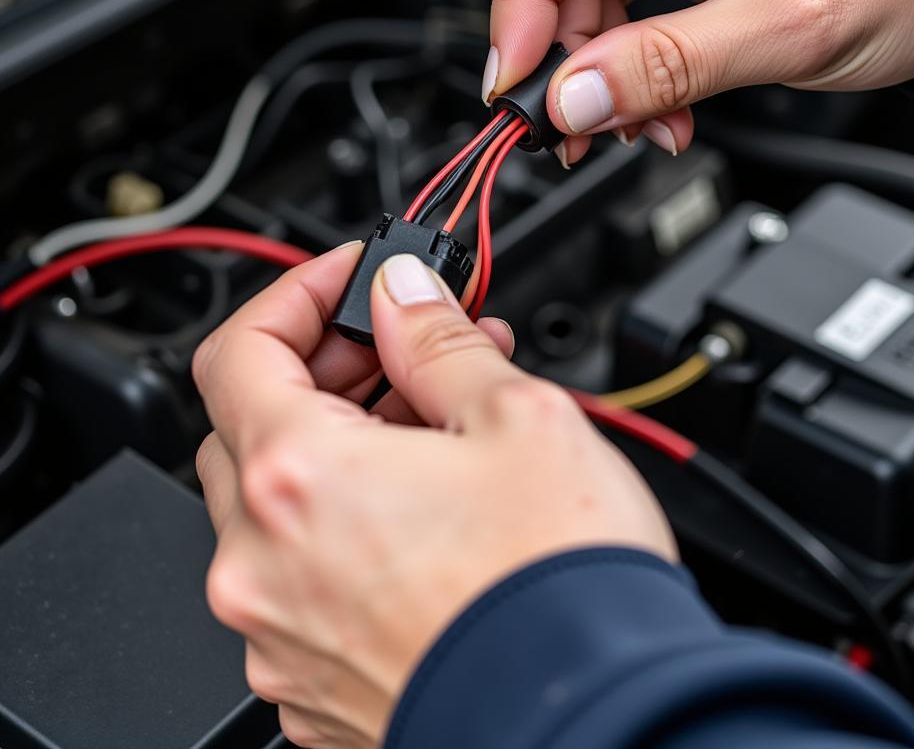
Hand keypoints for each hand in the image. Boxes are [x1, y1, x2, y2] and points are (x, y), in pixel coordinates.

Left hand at [193, 245, 674, 747]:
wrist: (601, 722)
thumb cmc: (560, 590)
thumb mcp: (516, 416)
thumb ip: (438, 339)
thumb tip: (404, 295)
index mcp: (300, 479)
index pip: (241, 349)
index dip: (297, 295)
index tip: (350, 280)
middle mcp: (264, 565)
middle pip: (253, 424)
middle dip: (328, 368)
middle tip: (406, 348)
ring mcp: (281, 634)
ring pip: (278, 503)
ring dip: (341, 442)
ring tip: (437, 419)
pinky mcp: (312, 684)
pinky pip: (300, 575)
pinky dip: (344, 521)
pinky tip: (422, 504)